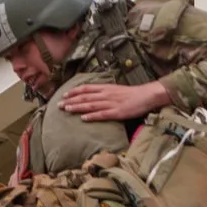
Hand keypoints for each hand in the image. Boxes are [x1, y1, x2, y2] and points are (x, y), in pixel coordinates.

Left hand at [58, 79, 173, 121]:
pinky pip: (102, 114)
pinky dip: (92, 116)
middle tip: (59, 104)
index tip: (64, 94)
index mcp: (106, 88)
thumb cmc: (133, 94)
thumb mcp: (117, 89)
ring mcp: (111, 103)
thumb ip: (105, 92)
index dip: (74, 91)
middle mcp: (106, 94)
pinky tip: (83, 118)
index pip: (86, 88)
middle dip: (71, 100)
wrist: (147, 96)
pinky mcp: (117, 112)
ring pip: (90, 105)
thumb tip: (94, 96)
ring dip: (77, 107)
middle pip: (85, 97)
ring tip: (66, 109)